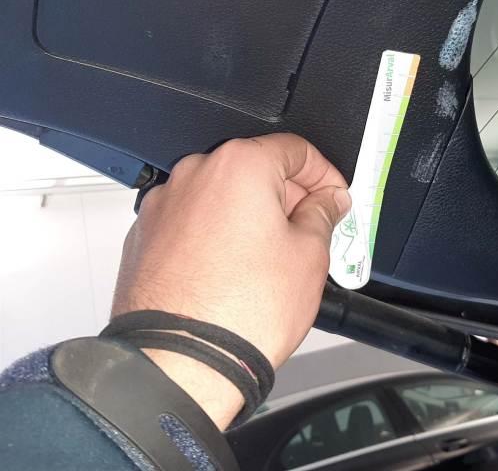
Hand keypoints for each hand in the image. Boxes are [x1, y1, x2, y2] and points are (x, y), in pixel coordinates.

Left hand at [112, 134, 350, 427]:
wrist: (181, 365)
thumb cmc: (241, 311)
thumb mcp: (309, 256)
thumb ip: (322, 215)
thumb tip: (327, 202)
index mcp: (240, 166)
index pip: (296, 150)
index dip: (325, 174)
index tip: (334, 198)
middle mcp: (195, 175)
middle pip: (255, 169)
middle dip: (287, 196)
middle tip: (311, 231)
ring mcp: (164, 206)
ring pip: (221, 197)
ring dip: (250, 216)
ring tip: (271, 260)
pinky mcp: (145, 237)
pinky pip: (193, 223)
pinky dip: (216, 236)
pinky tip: (234, 271)